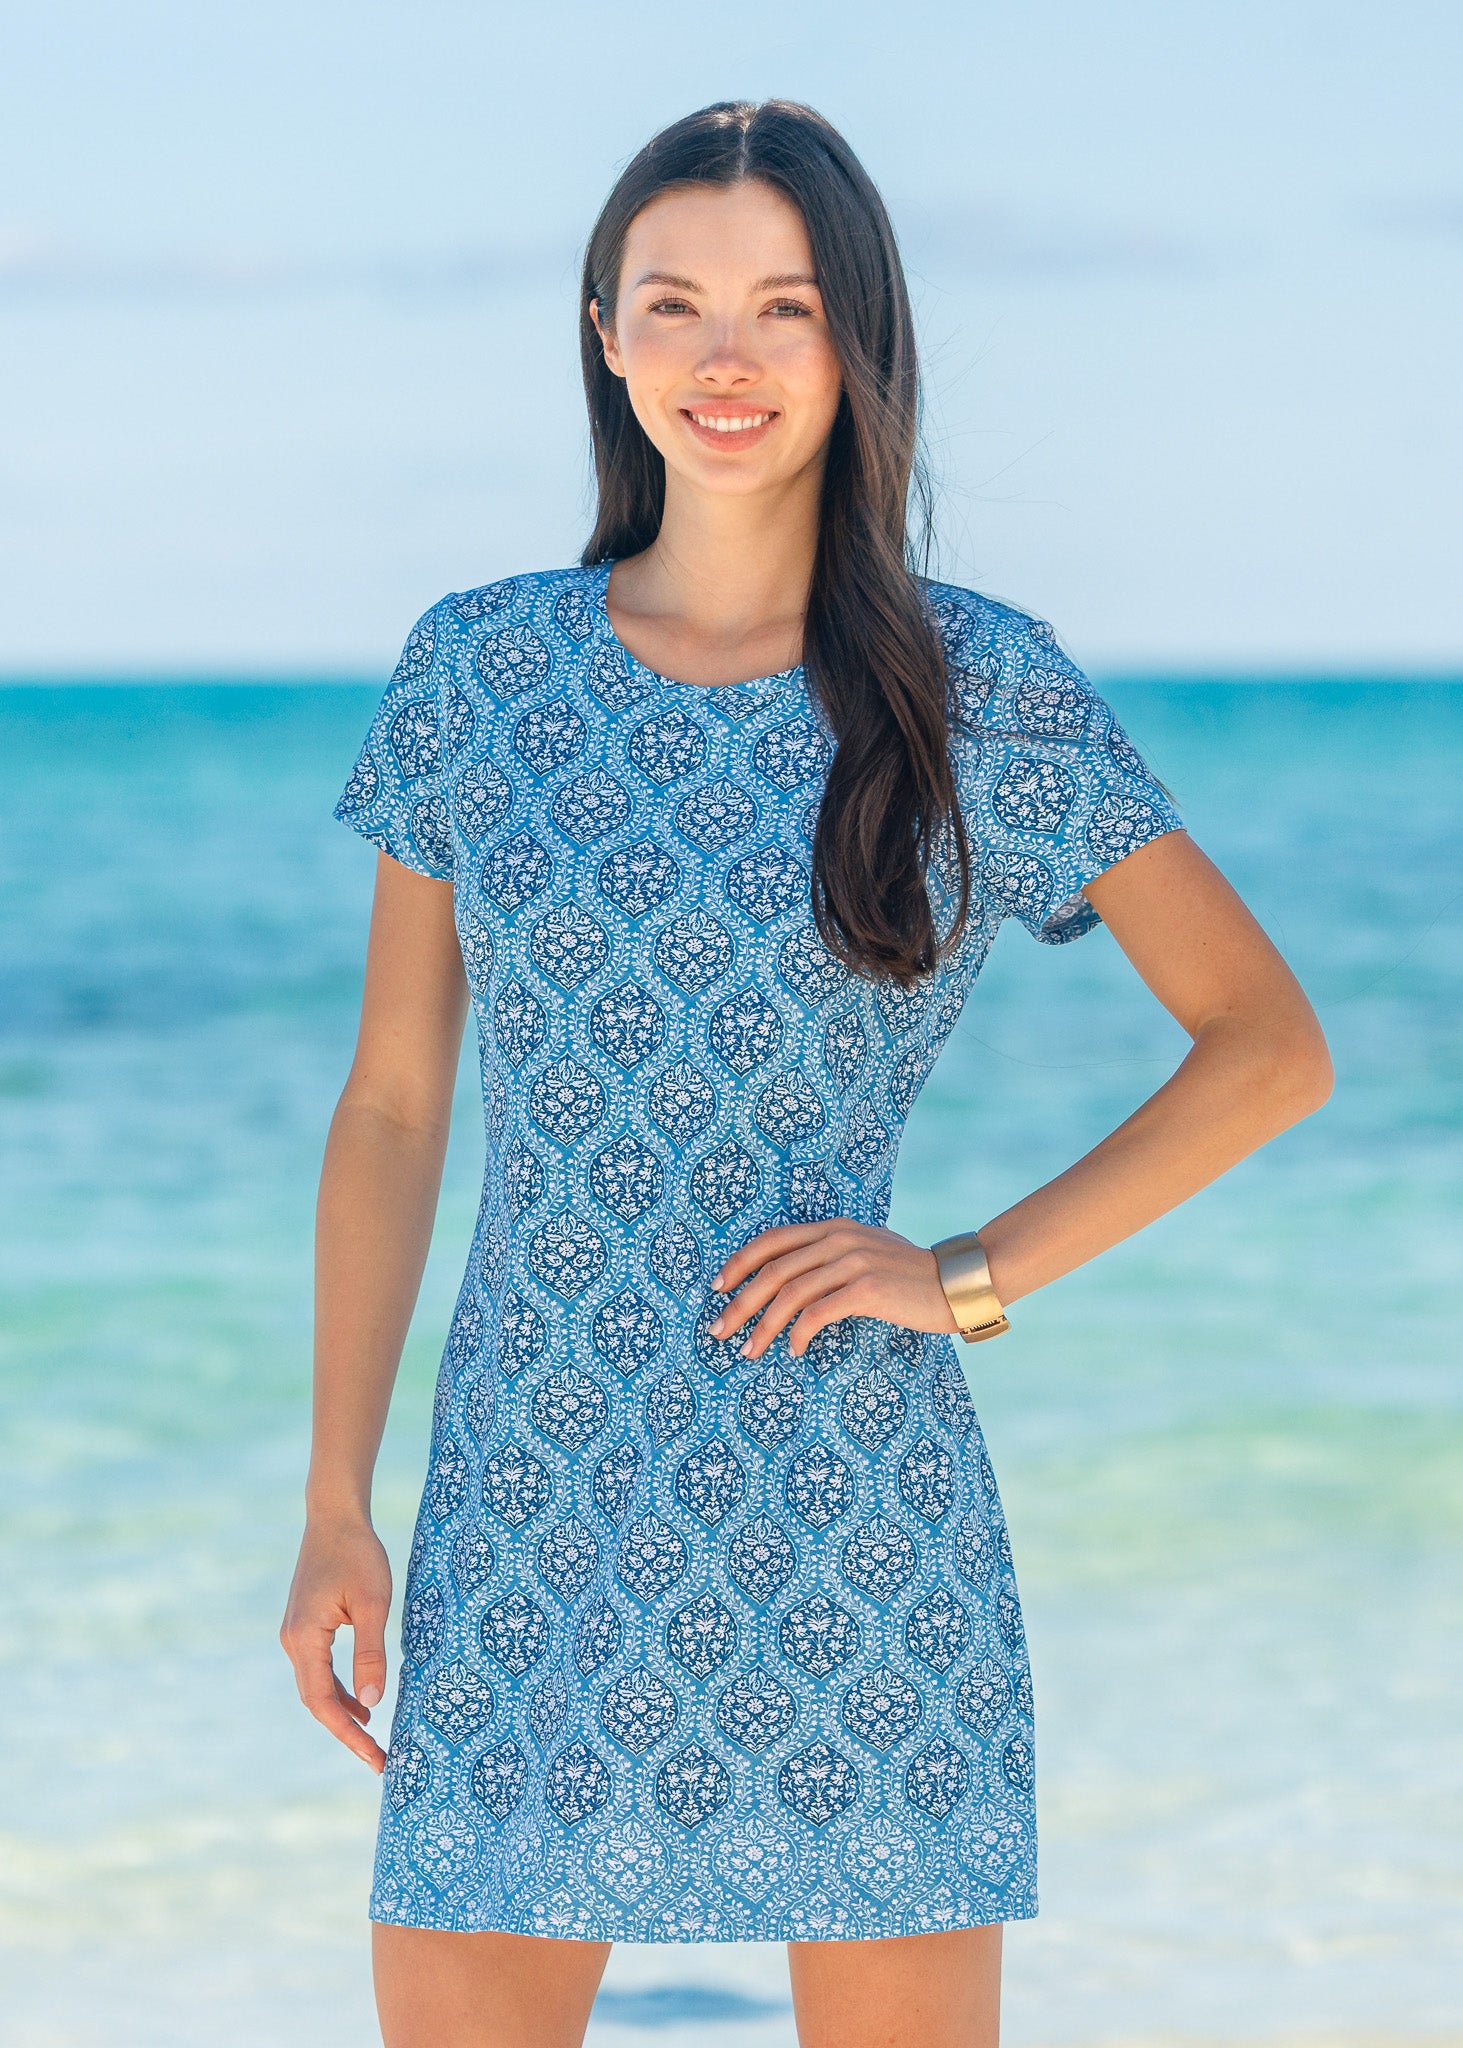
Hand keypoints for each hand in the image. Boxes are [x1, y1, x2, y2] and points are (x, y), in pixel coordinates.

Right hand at [279, 1513, 392, 1773]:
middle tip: (379, 1761)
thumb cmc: (358, 1554)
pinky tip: (362, 1702)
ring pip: (316, 1687)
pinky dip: (339, 1690)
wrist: (335, 1516)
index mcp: (304, 1639)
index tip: (376, 1759)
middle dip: (346, 1733)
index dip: (349, 1735)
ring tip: (373, 1740)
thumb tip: (373, 1705)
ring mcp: (295, 1634)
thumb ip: (371, 1653)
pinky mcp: (304, 1625)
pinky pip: (319, 1669)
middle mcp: (292, 1641)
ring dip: (342, 1713)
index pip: (324, 1703)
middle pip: (316, 1702)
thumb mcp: (374, 1603)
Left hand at [709, 1219, 958, 1359]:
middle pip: (772, 1271)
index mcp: (833, 1227)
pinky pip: (817, 1314)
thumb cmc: (910, 1274)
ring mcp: (852, 1262)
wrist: (956, 1282)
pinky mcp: (866, 1289)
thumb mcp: (868, 1250)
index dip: (739, 1263)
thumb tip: (793, 1281)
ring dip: (763, 1327)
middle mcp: (838, 1238)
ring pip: (789, 1295)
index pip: (772, 1240)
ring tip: (749, 1351)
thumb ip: (833, 1255)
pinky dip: (799, 1334)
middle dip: (739, 1303)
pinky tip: (795, 1350)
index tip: (717, 1288)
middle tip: (718, 1330)